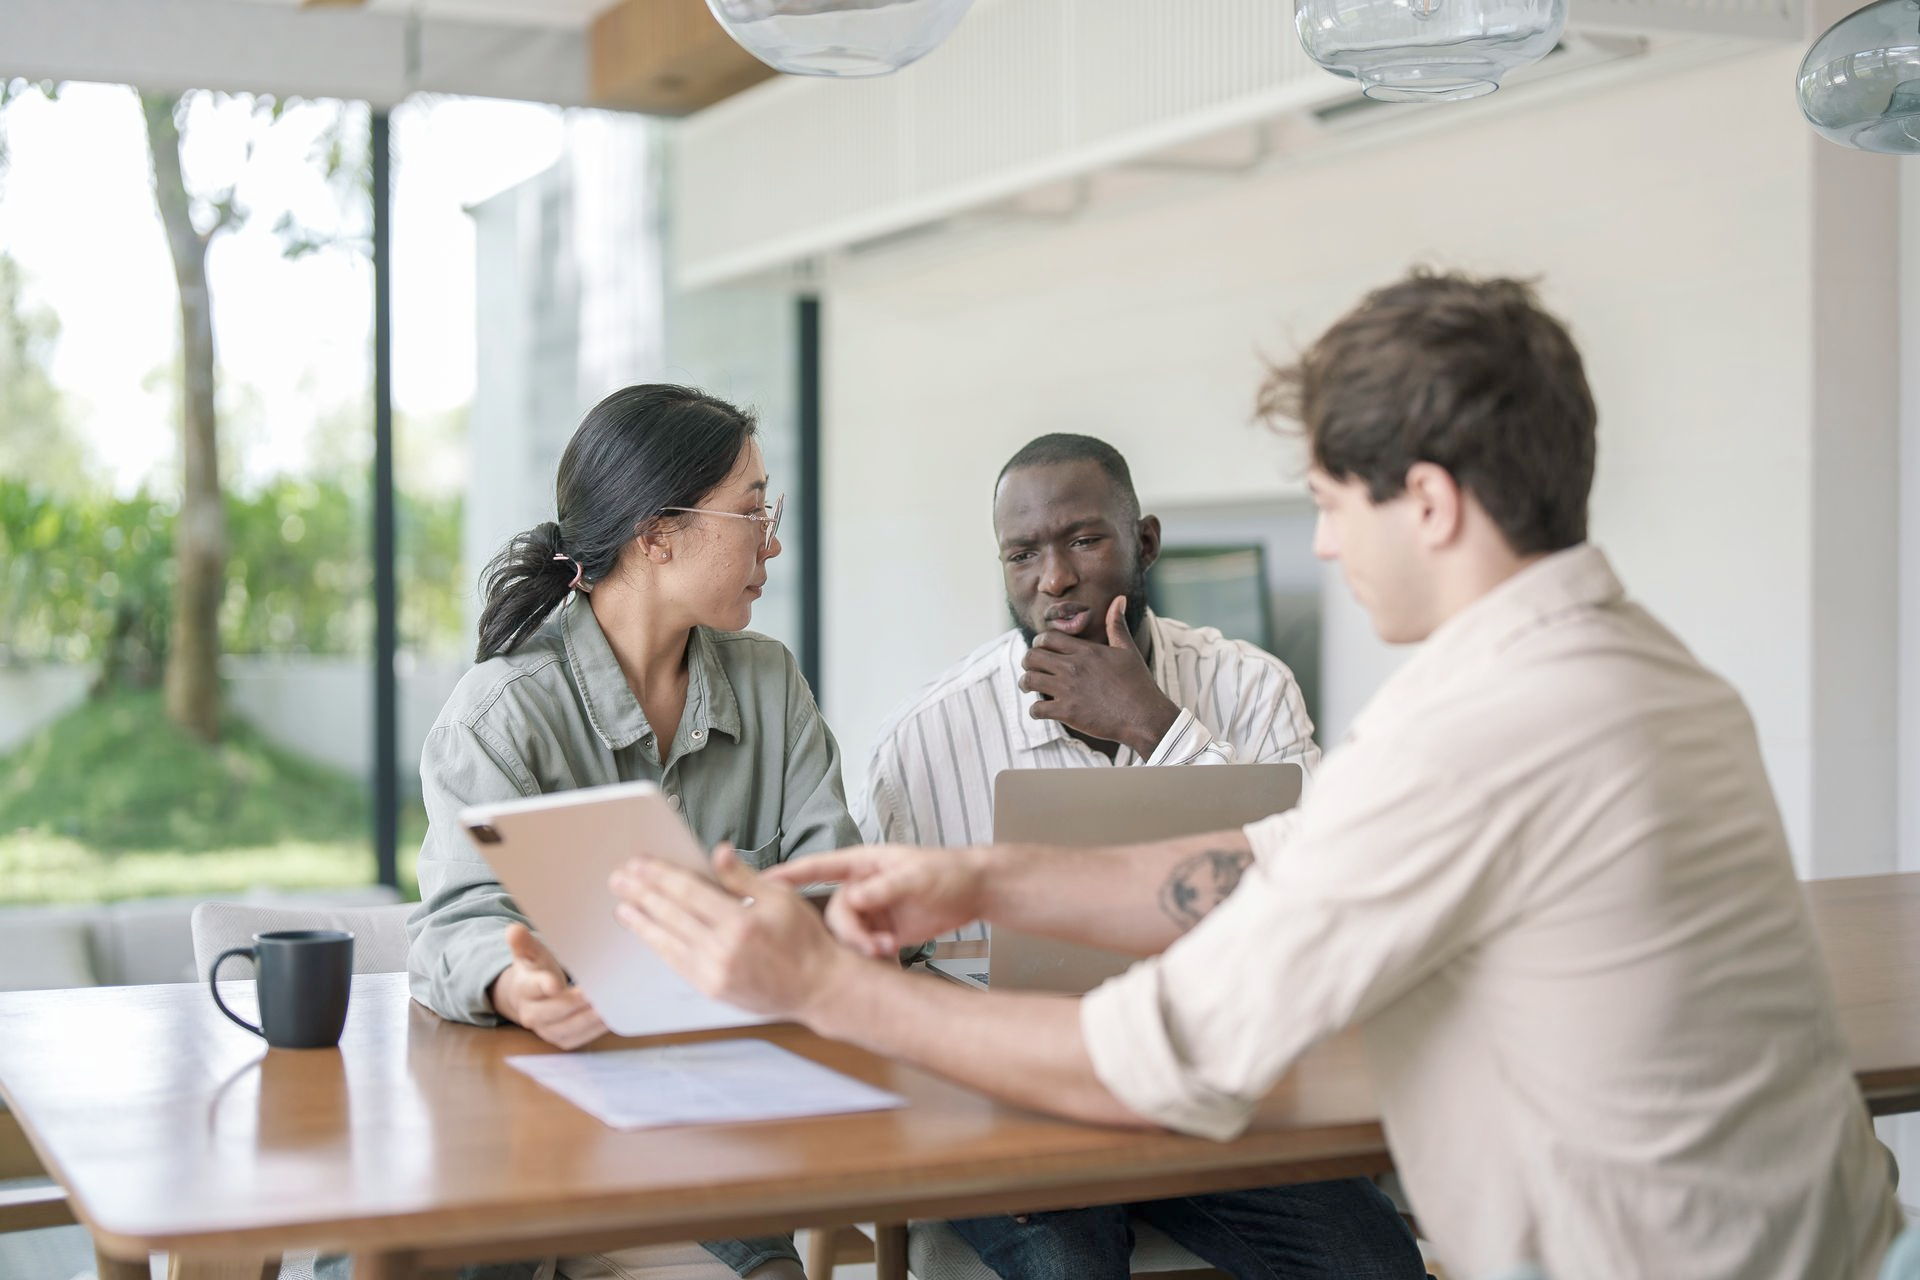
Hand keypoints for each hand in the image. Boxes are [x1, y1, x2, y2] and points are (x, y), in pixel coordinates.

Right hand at [488, 923, 607, 1049]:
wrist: (530, 997)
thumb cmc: (536, 970)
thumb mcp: (529, 954)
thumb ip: (523, 943)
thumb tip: (514, 930)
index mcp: (524, 988)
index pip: (531, 988)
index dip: (543, 986)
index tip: (554, 984)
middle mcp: (532, 1013)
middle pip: (551, 1012)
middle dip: (571, 1004)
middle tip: (592, 994)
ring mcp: (546, 1029)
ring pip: (567, 1029)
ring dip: (587, 1020)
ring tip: (606, 1007)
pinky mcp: (562, 1040)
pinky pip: (579, 1039)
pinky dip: (595, 1030)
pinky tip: (610, 1018)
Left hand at [609, 843, 856, 1019]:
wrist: (817, 987)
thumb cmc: (804, 941)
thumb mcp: (781, 897)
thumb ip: (743, 876)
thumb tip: (718, 853)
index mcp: (741, 922)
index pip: (688, 892)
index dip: (660, 876)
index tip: (640, 864)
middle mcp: (723, 949)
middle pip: (671, 915)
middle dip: (642, 894)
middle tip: (619, 880)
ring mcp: (715, 973)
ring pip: (667, 941)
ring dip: (642, 921)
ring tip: (623, 905)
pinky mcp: (711, 989)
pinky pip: (676, 962)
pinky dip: (658, 945)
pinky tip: (647, 933)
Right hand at [762, 844, 987, 958]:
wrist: (974, 891)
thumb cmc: (947, 870)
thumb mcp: (916, 875)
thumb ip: (883, 887)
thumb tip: (855, 897)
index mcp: (862, 864)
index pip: (816, 868)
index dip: (786, 875)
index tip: (761, 883)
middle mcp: (861, 887)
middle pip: (833, 913)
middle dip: (848, 932)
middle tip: (872, 944)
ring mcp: (871, 911)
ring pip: (847, 934)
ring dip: (862, 946)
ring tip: (888, 948)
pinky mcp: (882, 932)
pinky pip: (863, 946)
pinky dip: (872, 954)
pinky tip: (891, 954)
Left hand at [1020, 596, 1179, 756]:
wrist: (1144, 716)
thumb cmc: (1137, 683)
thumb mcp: (1128, 650)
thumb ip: (1117, 624)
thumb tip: (1119, 598)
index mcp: (1086, 651)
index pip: (1047, 638)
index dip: (1038, 643)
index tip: (1039, 649)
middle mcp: (1073, 667)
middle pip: (1032, 656)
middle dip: (1027, 661)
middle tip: (1030, 667)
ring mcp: (1068, 690)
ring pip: (1029, 680)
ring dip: (1026, 683)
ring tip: (1029, 687)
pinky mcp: (1067, 712)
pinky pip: (1037, 708)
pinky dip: (1035, 710)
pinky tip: (1042, 710)